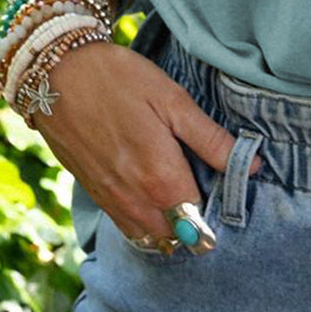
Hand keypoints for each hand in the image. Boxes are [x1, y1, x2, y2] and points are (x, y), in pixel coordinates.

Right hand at [32, 41, 245, 243]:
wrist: (57, 74)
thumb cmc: (121, 80)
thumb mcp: (174, 101)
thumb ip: (212, 140)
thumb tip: (253, 166)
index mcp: (161, 178)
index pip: (199, 221)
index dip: (216, 213)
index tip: (226, 195)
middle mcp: (135, 199)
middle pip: (176, 237)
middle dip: (195, 226)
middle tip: (207, 196)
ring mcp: (110, 200)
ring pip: (149, 238)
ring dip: (170, 229)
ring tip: (183, 201)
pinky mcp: (93, 193)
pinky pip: (126, 226)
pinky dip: (144, 224)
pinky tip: (154, 199)